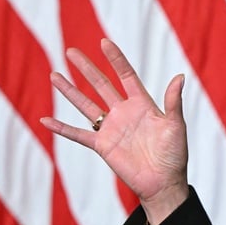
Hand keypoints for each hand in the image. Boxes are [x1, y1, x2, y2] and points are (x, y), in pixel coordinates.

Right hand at [40, 38, 189, 224]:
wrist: (164, 182)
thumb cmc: (174, 155)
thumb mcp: (176, 126)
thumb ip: (173, 102)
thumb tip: (180, 77)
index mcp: (142, 104)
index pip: (126, 75)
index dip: (116, 59)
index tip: (104, 42)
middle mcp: (124, 112)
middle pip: (101, 85)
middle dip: (86, 68)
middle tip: (70, 51)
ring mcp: (111, 128)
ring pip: (85, 105)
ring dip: (70, 91)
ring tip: (54, 75)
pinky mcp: (102, 146)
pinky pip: (78, 134)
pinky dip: (62, 128)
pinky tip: (45, 120)